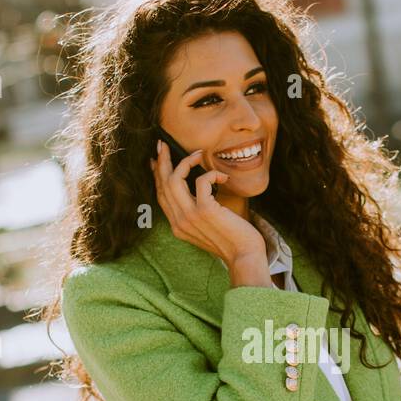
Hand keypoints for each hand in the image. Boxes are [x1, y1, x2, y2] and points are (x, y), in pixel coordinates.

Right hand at [149, 140, 265, 268]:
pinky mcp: (205, 211)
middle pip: (163, 184)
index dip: (157, 175)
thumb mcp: (207, 226)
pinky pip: (201, 181)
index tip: (156, 159)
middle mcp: (179, 221)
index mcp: (178, 225)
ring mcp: (190, 216)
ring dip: (185, 161)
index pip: (161, 195)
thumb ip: (197, 211)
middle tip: (163, 144)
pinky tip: (223, 177)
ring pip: (174, 180)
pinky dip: (212, 174)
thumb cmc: (232, 239)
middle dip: (162, 161)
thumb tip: (196, 187)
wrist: (244, 256)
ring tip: (198, 154)